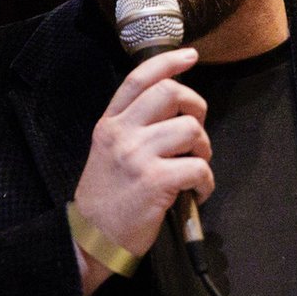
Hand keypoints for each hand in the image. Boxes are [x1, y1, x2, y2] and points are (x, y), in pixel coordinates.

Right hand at [73, 47, 213, 267]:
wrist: (90, 239)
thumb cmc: (105, 198)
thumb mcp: (107, 152)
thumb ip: (132, 128)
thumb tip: (174, 111)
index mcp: (110, 124)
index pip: (139, 79)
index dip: (168, 62)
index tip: (190, 56)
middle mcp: (122, 134)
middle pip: (171, 93)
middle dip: (196, 106)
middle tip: (197, 132)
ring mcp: (137, 156)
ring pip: (190, 129)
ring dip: (204, 148)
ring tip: (195, 167)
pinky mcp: (154, 181)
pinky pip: (198, 168)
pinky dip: (206, 182)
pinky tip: (196, 193)